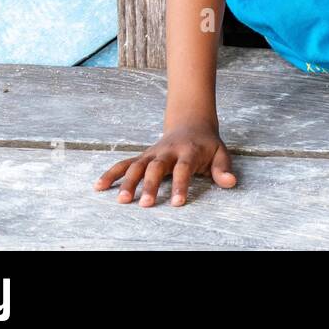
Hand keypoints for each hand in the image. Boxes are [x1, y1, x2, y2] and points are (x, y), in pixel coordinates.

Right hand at [92, 121, 237, 206]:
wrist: (191, 123)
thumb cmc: (207, 145)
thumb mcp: (220, 153)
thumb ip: (223, 169)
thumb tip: (230, 183)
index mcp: (188, 151)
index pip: (183, 169)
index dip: (180, 185)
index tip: (177, 203)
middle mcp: (168, 151)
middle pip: (156, 167)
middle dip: (150, 185)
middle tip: (145, 205)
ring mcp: (153, 153)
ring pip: (137, 165)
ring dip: (127, 181)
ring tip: (121, 200)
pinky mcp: (143, 156)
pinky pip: (125, 163)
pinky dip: (111, 173)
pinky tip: (98, 186)